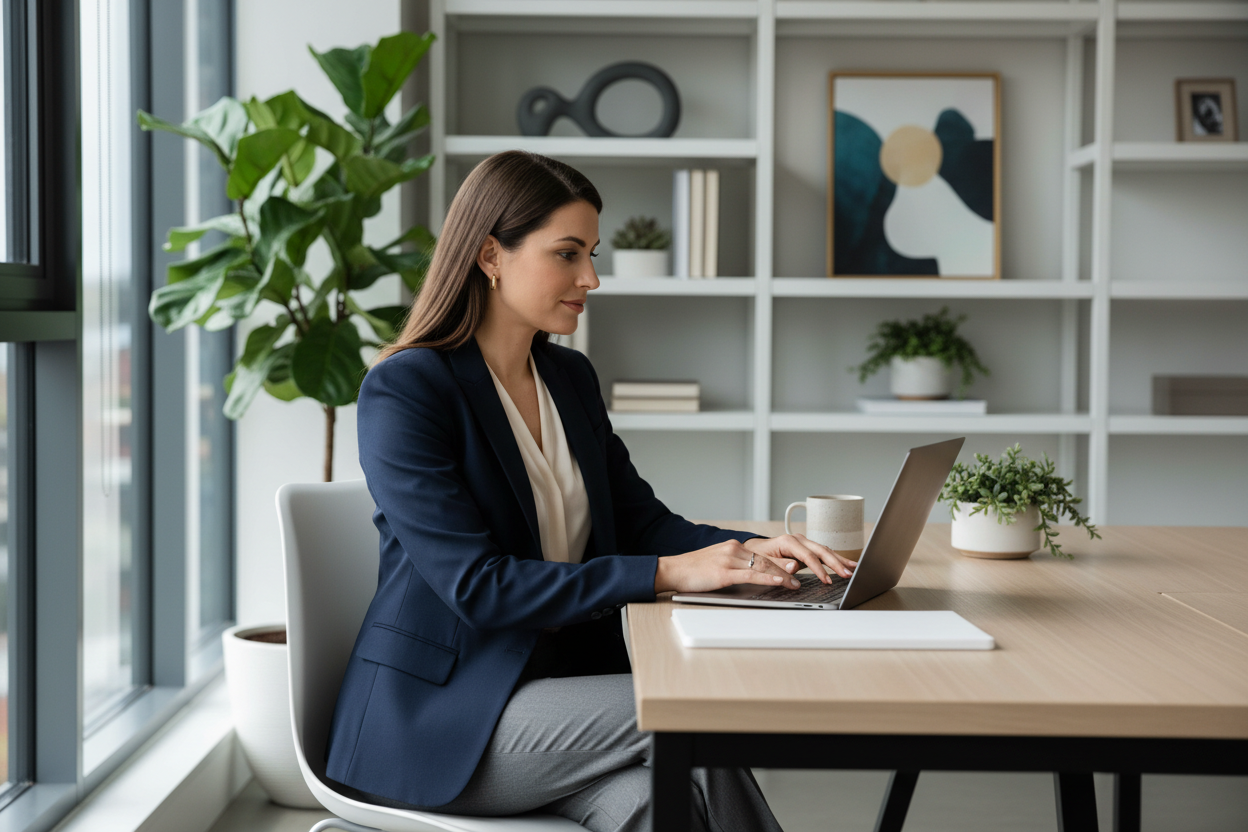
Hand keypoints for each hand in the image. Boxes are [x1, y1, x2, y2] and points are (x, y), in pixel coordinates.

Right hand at [654, 539, 804, 594]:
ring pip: (762, 566)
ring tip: (795, 585)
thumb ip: (734, 566)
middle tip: (800, 579)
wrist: (673, 570)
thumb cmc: (692, 570)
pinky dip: (768, 578)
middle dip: (786, 570)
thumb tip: (751, 575)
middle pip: (766, 560)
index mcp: (733, 547)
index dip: (780, 564)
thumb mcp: (717, 563)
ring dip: (782, 576)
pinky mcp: (724, 573)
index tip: (793, 571)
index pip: (762, 555)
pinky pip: (751, 575)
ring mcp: (729, 560)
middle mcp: (733, 550)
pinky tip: (779, 582)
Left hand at [741, 534, 856, 582]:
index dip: (819, 569)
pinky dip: (835, 559)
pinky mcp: (807, 548)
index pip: (808, 556)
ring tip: (854, 568)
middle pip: (821, 551)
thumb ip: (779, 565)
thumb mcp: (763, 561)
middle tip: (848, 574)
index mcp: (788, 542)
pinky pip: (823, 553)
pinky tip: (846, 564)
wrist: (754, 549)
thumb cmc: (757, 555)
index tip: (827, 580)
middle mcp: (798, 540)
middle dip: (836, 563)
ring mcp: (804, 543)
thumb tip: (795, 567)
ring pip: (825, 550)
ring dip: (840, 560)